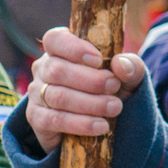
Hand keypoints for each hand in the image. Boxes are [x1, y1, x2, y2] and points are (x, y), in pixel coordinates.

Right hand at [26, 25, 147, 139]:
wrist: (98, 124)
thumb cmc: (109, 90)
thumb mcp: (126, 77)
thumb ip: (130, 66)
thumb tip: (121, 64)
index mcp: (60, 49)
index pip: (55, 40)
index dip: (74, 48)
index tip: (98, 60)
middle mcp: (44, 68)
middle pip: (58, 70)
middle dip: (90, 80)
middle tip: (114, 86)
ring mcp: (37, 93)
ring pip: (58, 96)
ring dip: (90, 103)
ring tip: (114, 108)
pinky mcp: (37, 118)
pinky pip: (54, 120)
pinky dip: (80, 124)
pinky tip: (101, 126)